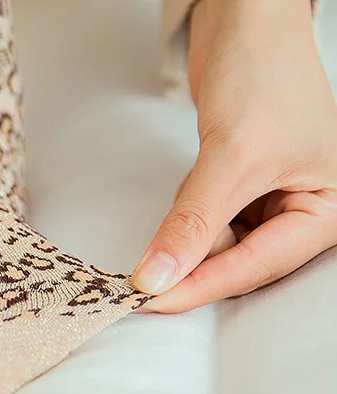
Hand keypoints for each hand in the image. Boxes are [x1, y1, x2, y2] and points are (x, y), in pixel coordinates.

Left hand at [133, 0, 336, 312]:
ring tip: (166, 232)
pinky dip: (186, 222)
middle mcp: (306, 211)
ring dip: (186, 242)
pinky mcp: (242, 187)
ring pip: (219, 245)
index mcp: (329, 211)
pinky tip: (178, 213)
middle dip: (190, 267)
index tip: (147, 302)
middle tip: (139, 283)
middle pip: (237, 262)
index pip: (254, 267)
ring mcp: (273, 200)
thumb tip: (157, 278)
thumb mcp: (230, 157)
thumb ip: (192, 223)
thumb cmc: (263, 74)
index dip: (198, 287)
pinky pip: (209, 221)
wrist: (247, 20)